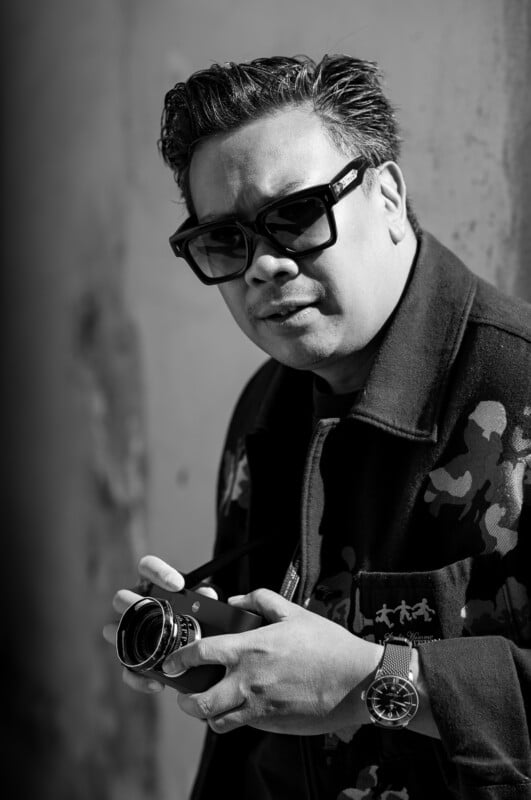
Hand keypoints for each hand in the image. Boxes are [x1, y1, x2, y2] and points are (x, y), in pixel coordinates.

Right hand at [102, 554, 217, 693]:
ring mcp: (130, 630)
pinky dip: (139, 676)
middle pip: (122, 597)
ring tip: (142, 646)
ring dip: (124, 636)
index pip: (147, 567)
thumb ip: (204, 600)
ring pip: (114, 628)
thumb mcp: (201, 607)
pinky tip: (158, 682)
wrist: (193, 644)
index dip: (159, 572)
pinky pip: (127, 667)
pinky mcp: (130, 655)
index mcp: (152, 585)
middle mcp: (136, 604)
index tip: (178, 585)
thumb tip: (207, 596)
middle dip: (133, 603)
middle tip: (152, 611)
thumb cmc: (194, 618)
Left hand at [162, 588, 382, 735]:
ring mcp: (260, 707)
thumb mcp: (294, 612)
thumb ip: (261, 600)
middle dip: (186, 700)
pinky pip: (244, 726)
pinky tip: (243, 707)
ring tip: (211, 706)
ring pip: (218, 722)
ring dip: (209, 715)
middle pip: (201, 702)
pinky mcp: (273, 724)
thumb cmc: (327, 644)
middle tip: (185, 694)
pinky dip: (236, 720)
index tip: (172, 663)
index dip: (180, 659)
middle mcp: (249, 681)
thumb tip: (237, 600)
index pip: (201, 653)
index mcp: (250, 649)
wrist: (356, 680)